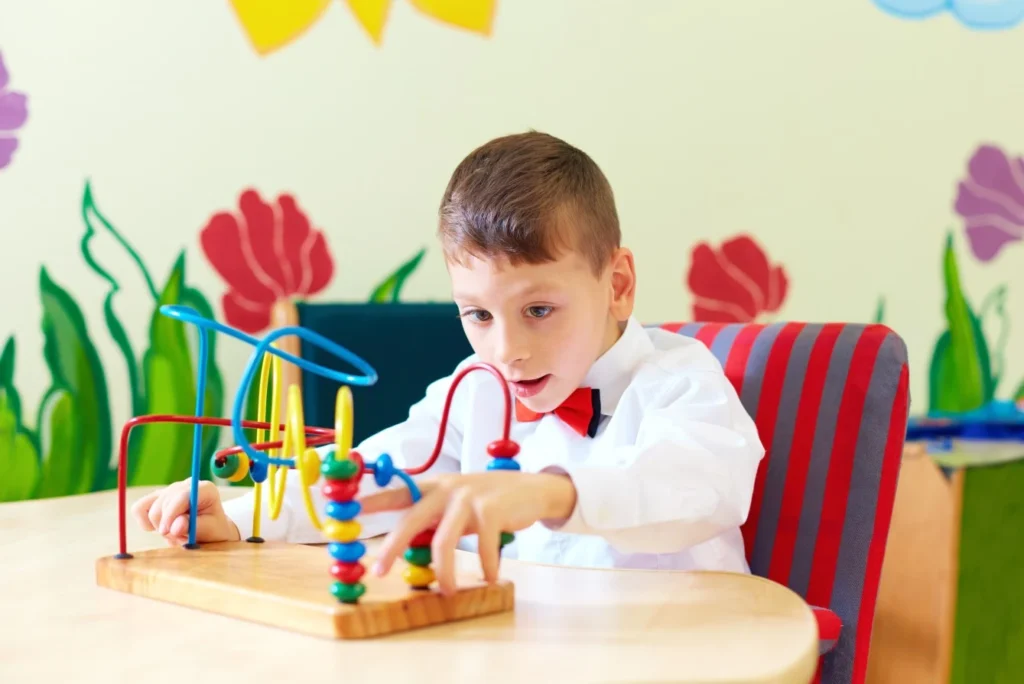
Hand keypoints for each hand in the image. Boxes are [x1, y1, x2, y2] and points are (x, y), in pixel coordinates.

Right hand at [131, 478, 240, 545]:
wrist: (211, 530)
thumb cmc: (213, 530)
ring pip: (150, 508)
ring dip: (159, 526)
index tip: (166, 531)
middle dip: (167, 525)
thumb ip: (193, 527)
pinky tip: (160, 528)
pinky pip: (139, 508)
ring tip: (175, 534)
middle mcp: (185, 485)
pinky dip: (145, 522)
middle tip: (180, 538)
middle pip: (163, 503)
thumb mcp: (210, 530)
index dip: (170, 514)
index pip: (180, 496)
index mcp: (204, 489)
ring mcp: (170, 490)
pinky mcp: (157, 497)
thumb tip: (175, 527)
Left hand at [357, 471, 575, 594]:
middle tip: (379, 570)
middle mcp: (447, 488)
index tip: (348, 512)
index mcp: (435, 486)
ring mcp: (469, 498)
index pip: (398, 492)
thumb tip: (406, 546)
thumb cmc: (488, 501)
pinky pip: (481, 547)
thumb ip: (433, 518)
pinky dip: (485, 567)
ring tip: (447, 592)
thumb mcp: (457, 503)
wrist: (532, 489)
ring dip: (444, 572)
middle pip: (411, 519)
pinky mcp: (491, 510)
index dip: (372, 502)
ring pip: (444, 541)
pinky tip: (489, 577)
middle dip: (392, 547)